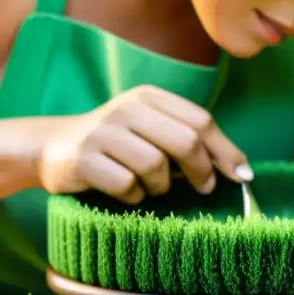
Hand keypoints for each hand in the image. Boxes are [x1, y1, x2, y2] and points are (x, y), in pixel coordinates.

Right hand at [40, 85, 250, 203]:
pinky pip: (127, 186)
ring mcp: (103, 133)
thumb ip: (188, 140)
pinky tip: (126, 193)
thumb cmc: (115, 145)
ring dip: (161, 187)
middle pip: (185, 141)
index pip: (200, 120)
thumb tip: (240, 169)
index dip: (225, 150)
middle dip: (201, 170)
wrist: (52, 147)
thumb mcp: (149, 130)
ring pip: (155, 166)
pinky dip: (134, 197)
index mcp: (148, 97)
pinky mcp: (84, 159)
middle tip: (203, 189)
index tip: (241, 175)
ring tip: (152, 188)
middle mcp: (126, 109)